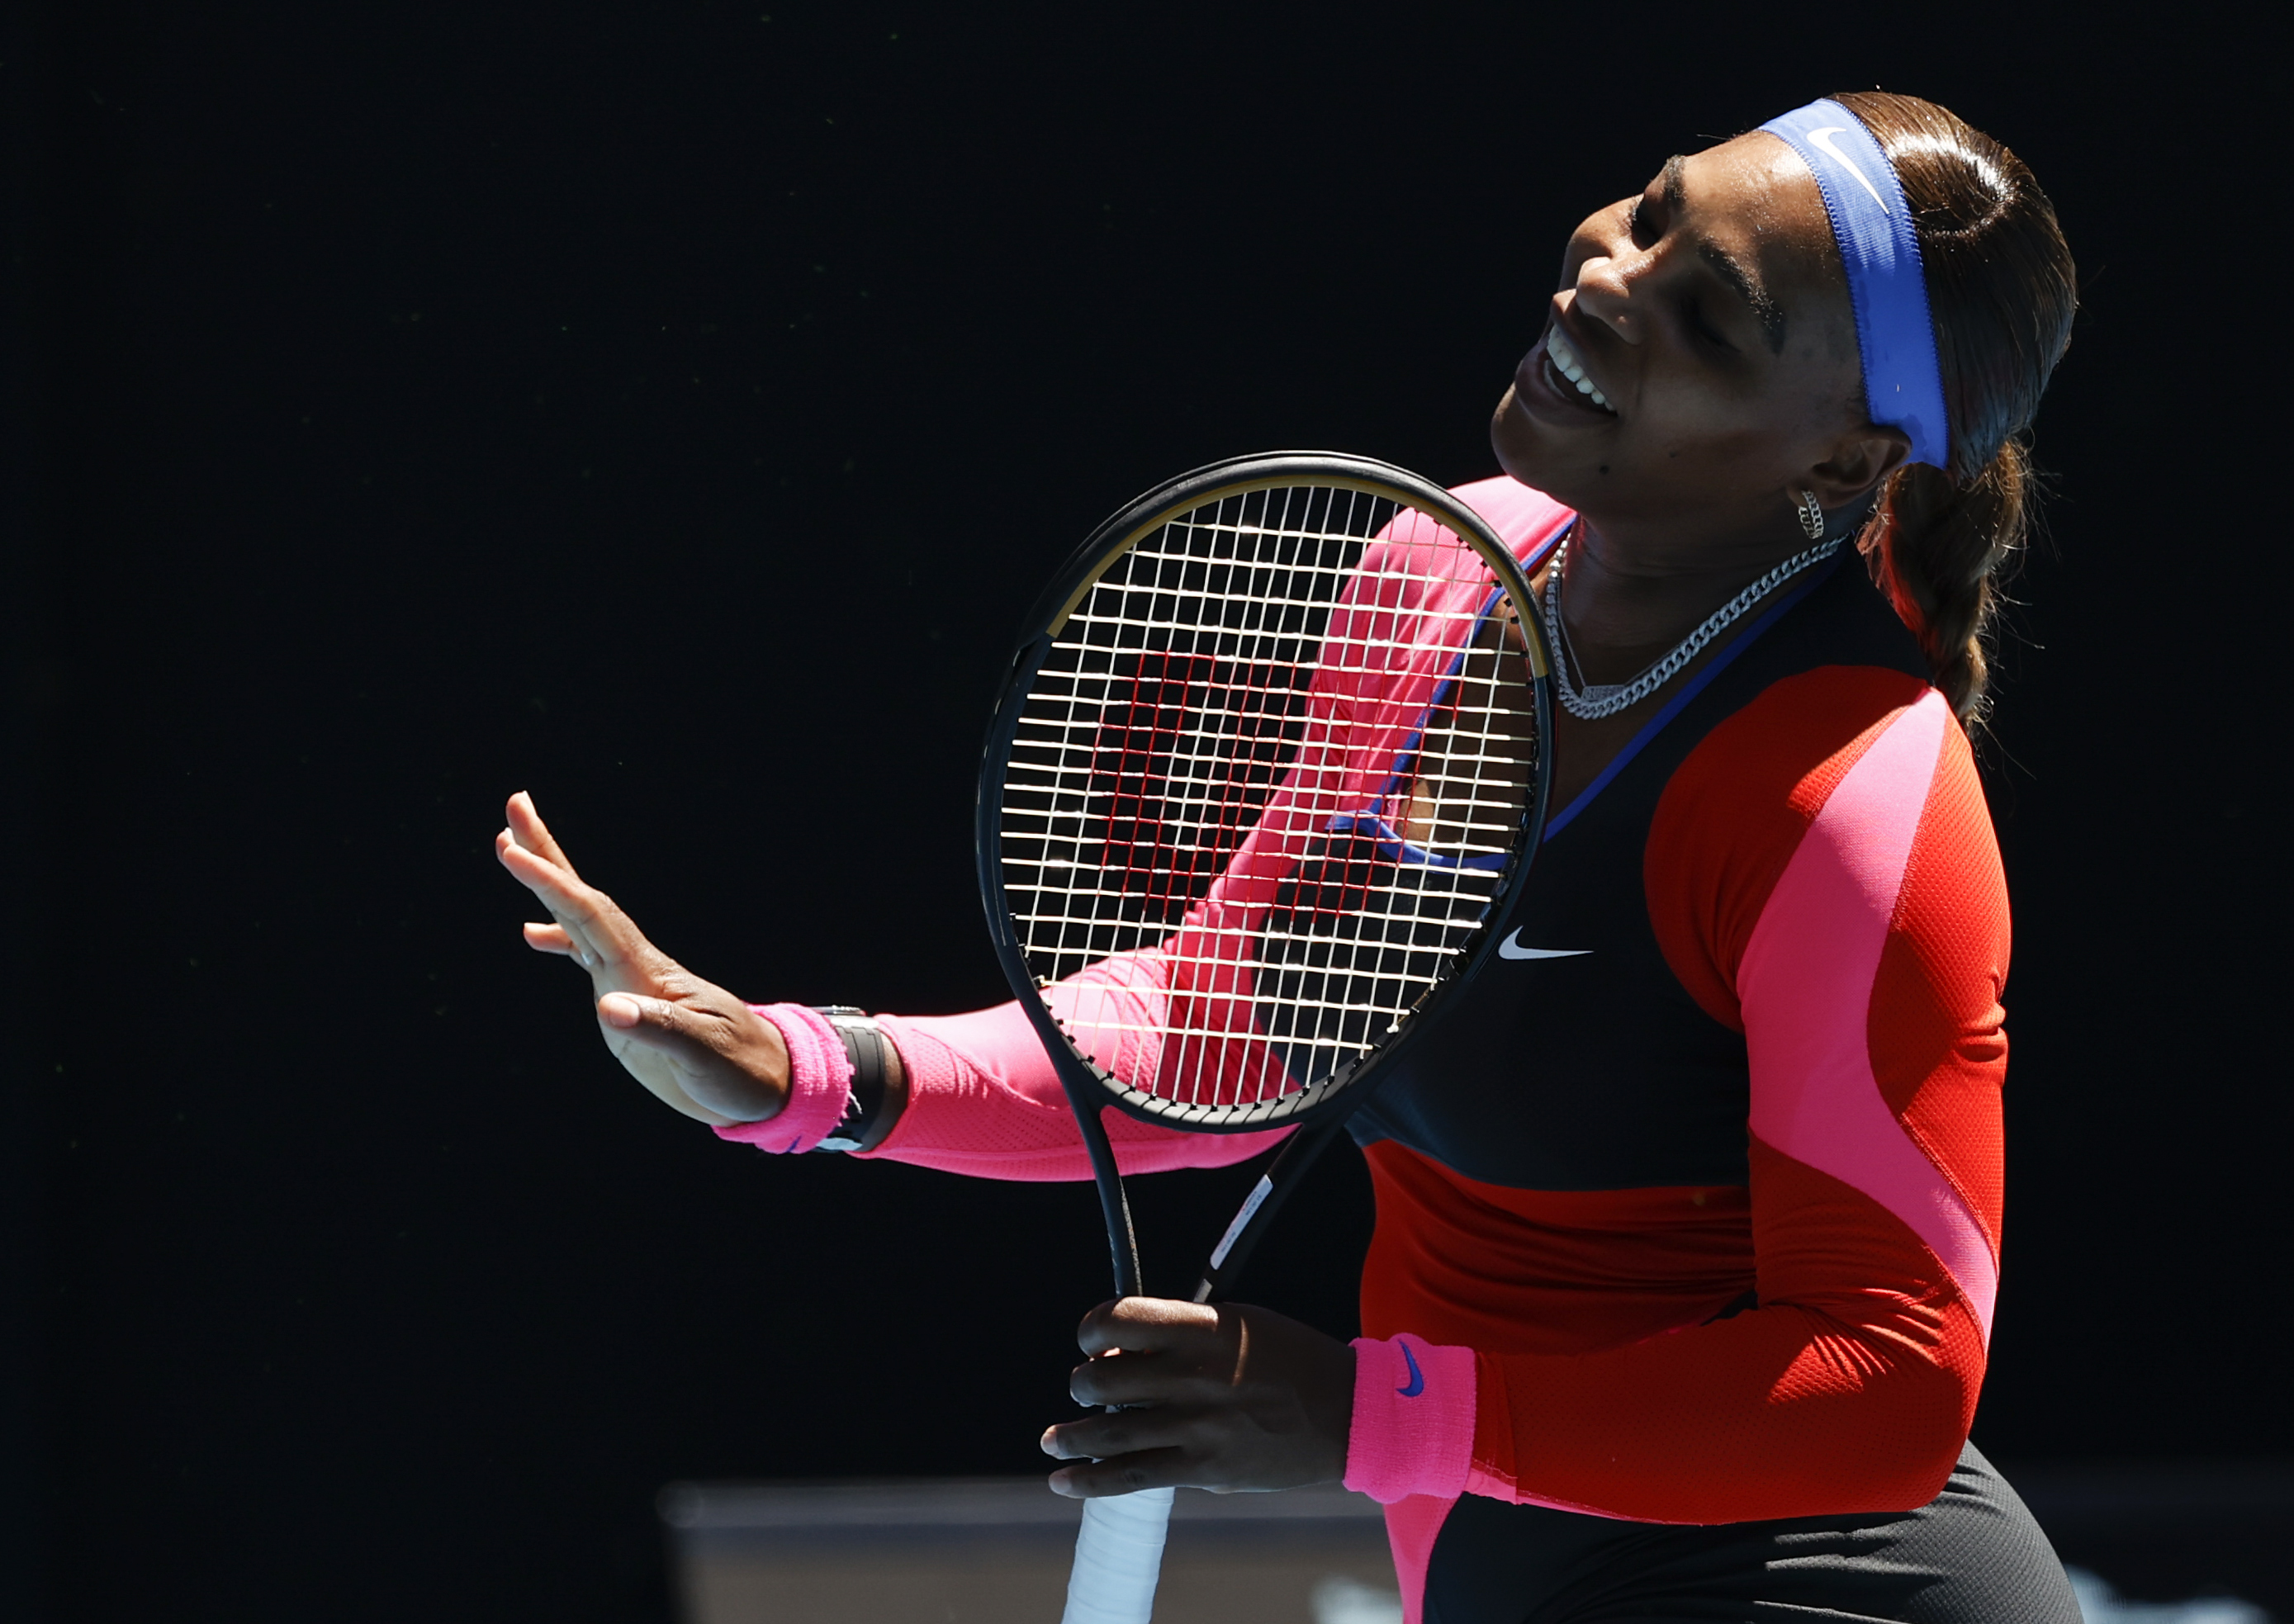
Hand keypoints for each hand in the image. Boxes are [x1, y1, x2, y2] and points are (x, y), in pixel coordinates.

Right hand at [495, 790, 788, 1125]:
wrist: (767, 1081)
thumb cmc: (740, 1068)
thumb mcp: (703, 1054)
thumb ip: (660, 1029)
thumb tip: (608, 1008)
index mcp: (650, 972)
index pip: (593, 917)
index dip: (552, 885)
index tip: (515, 851)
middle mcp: (636, 965)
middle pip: (585, 900)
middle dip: (549, 855)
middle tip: (517, 805)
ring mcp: (631, 978)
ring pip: (581, 920)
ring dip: (549, 884)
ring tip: (512, 848)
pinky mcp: (630, 998)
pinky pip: (585, 956)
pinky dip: (559, 939)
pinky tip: (532, 933)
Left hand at [1040, 1298, 1354, 1496]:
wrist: (1347, 1413)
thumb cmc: (1290, 1359)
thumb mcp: (1240, 1323)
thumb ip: (1181, 1333)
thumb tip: (1118, 1353)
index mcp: (1205, 1328)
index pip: (1120, 1318)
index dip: (1092, 1328)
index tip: (1091, 1339)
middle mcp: (1195, 1375)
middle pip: (1102, 1379)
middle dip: (1083, 1384)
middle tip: (1087, 1389)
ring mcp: (1198, 1426)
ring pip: (1107, 1432)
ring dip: (1068, 1435)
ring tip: (1054, 1438)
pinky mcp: (1205, 1470)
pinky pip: (1132, 1477)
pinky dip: (1088, 1480)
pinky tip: (1063, 1480)